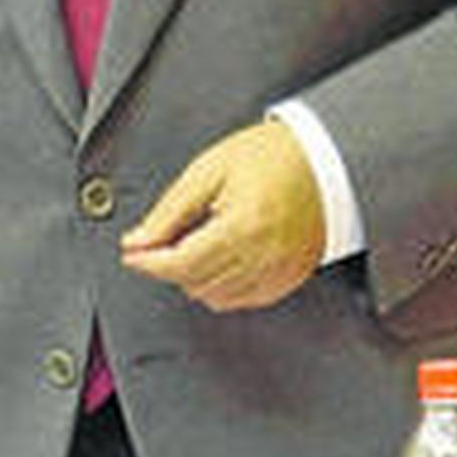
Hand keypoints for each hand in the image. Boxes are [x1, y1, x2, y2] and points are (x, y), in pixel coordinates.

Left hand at [120, 119, 324, 311]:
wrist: (324, 159)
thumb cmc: (272, 156)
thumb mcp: (209, 170)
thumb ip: (170, 211)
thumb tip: (138, 241)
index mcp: (243, 226)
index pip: (180, 263)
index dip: (148, 261)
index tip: (132, 253)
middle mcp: (264, 257)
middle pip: (195, 283)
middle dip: (170, 264)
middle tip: (164, 237)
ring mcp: (280, 273)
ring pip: (215, 297)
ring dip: (195, 276)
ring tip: (198, 240)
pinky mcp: (289, 279)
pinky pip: (242, 300)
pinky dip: (222, 285)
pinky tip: (221, 256)